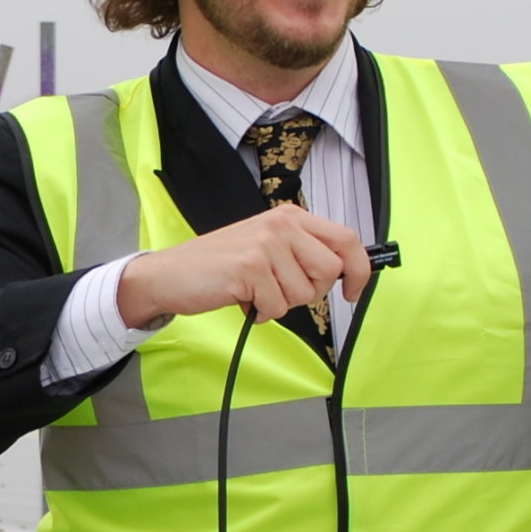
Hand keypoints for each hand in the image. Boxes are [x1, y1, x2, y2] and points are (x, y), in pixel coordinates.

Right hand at [118, 203, 372, 327]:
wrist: (171, 274)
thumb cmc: (220, 265)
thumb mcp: (267, 246)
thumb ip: (302, 253)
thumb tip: (346, 273)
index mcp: (290, 217)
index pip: (346, 239)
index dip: (359, 270)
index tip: (353, 291)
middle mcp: (281, 225)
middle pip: (330, 271)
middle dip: (311, 292)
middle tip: (281, 290)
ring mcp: (266, 245)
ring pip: (304, 294)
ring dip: (280, 304)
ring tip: (255, 291)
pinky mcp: (250, 268)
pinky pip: (277, 308)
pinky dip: (261, 313)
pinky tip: (242, 299)